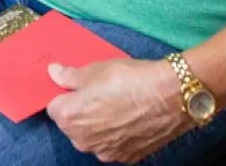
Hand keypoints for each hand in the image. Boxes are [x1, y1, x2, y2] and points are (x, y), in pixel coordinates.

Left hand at [47, 60, 187, 163]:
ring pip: (93, 137)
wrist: (171, 97)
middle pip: (72, 125)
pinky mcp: (126, 157)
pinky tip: (130, 118)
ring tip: (119, 104)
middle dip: (81, 111)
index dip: (66, 95)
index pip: (54, 107)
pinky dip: (117, 134)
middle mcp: (82, 141)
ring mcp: (105, 152)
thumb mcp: (95, 69)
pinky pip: (113, 145)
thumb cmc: (131, 79)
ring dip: (99, 124)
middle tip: (100, 93)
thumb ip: (70, 76)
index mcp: (69, 117)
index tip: (78, 87)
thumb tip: (54, 73)